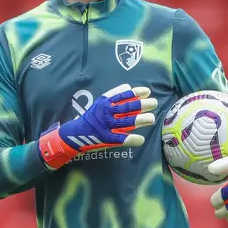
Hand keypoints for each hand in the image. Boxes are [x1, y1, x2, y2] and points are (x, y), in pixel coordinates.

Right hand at [38, 83, 157, 168]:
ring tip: (151, 119)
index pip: (122, 96)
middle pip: (126, 107)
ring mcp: (105, 125)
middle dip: (141, 105)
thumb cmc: (91, 117)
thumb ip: (115, 96)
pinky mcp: (105, 138)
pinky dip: (130, 139)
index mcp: (104, 102)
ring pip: (125, 122)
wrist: (74, 133)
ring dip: (139, 120)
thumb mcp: (100, 103)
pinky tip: (141, 140)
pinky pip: (120, 139)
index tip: (147, 91)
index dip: (135, 93)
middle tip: (153, 103)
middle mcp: (105, 112)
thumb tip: (129, 87)